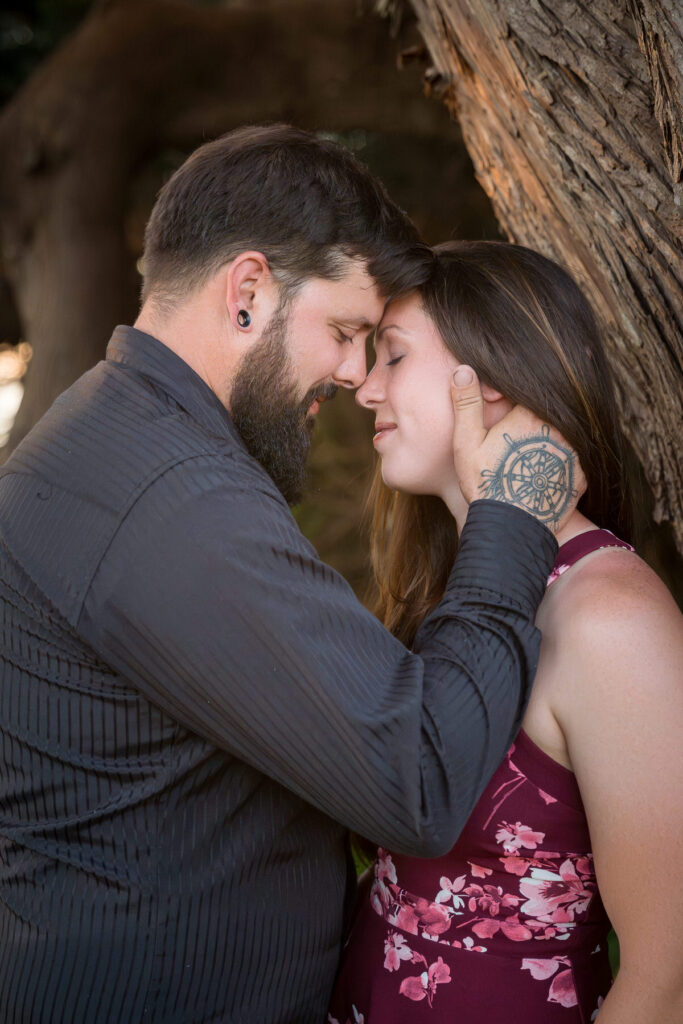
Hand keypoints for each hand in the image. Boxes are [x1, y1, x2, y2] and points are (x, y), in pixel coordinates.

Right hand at [451, 366, 585, 533]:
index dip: (515, 404)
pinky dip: (564, 463)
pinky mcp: (582, 476)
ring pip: (566, 435)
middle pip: (550, 414)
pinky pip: (576, 460)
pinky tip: (547, 472)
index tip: (505, 417)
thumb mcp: (467, 441)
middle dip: (536, 422)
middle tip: (517, 444)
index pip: (528, 395)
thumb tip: (464, 368)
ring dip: (552, 440)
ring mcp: (574, 453)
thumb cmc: (486, 483)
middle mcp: (559, 429)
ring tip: (532, 457)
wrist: (511, 527)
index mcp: (531, 415)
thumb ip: (467, 403)